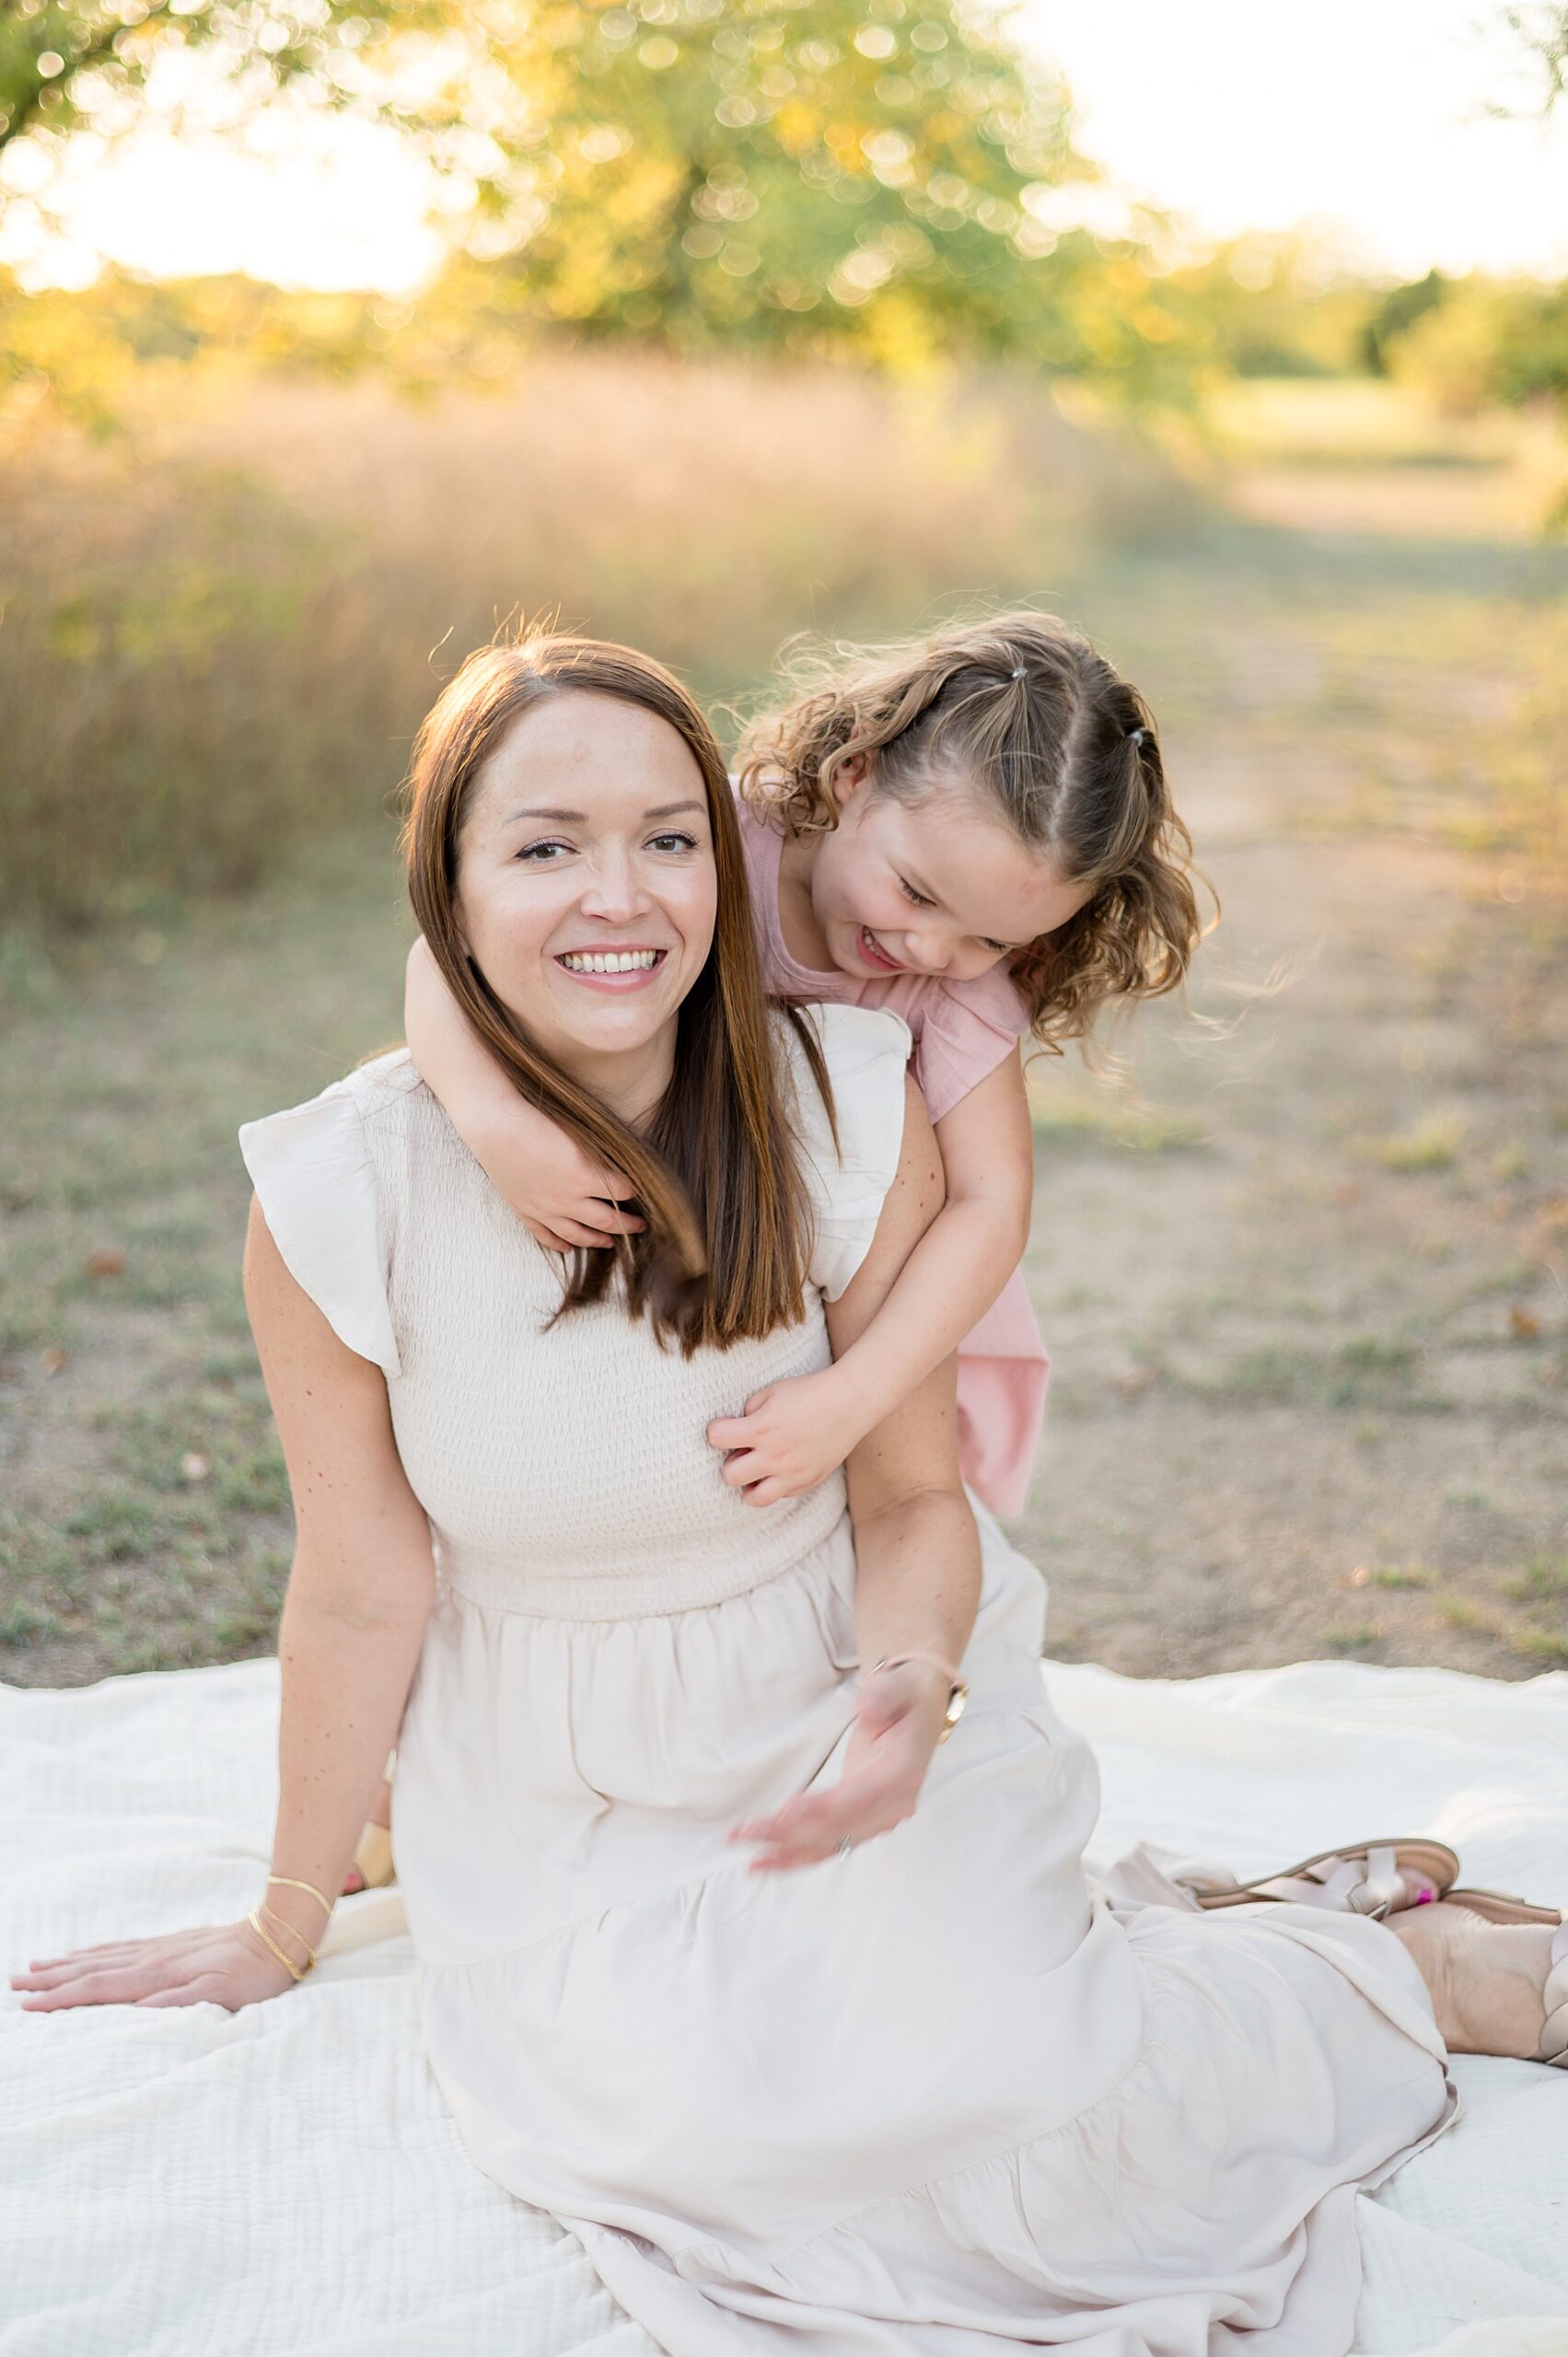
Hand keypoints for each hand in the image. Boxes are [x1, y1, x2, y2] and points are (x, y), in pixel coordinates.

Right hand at [10, 1916, 301, 2012]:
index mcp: (158, 1976)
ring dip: (67, 1963)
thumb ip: (180, 2002)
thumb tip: (139, 2009)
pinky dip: (95, 1951)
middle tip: (14, 1984)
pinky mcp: (170, 1943)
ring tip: (35, 1967)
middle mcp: (152, 1959)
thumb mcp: (221, 1995)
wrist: (277, 1933)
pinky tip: (83, 1953)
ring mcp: (159, 1948)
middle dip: (52, 1979)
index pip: (100, 1988)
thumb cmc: (252, 1974)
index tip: (29, 2004)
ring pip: (102, 1956)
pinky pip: (121, 1947)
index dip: (62, 1997)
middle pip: (91, 1969)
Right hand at [480, 1118, 645, 1256]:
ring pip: (578, 1234)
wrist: (494, 1127)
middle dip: (627, 1224)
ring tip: (611, 1243)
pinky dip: (559, 1244)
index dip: (634, 1191)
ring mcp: (545, 1210)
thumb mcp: (577, 1136)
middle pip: (606, 1220)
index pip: (621, 1190)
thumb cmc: (536, 1121)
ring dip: (598, 1240)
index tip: (640, 1191)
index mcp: (584, 1177)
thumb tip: (617, 1172)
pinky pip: (546, 1236)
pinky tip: (569, 1248)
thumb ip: (598, 1158)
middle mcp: (567, 1200)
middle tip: (640, 1226)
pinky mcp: (525, 1211)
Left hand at [707, 1368, 866, 1506]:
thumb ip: (749, 1411)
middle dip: (730, 1462)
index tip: (724, 1428)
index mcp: (761, 1428)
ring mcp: (792, 1473)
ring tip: (756, 1470)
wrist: (850, 1402)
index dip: (716, 1431)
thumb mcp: (772, 1392)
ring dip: (749, 1485)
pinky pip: (781, 1495)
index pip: (717, 1439)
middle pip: (730, 1476)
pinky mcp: (808, 1481)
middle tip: (742, 1452)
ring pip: (753, 1498)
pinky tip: (779, 1469)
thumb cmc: (809, 1392)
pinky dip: (775, 1485)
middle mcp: (774, 1455)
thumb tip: (738, 1429)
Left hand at [726, 1659, 947, 1870]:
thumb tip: (866, 1708)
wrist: (917, 1716)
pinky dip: (796, 1858)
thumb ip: (883, 1695)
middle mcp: (894, 1804)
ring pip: (830, 1843)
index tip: (787, 1811)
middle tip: (747, 1831)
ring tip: (749, 1862)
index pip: (862, 1796)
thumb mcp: (898, 1686)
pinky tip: (765, 1864)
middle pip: (839, 1826)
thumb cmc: (904, 1700)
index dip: (825, 1807)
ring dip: (787, 1852)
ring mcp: (879, 1819)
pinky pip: (828, 1846)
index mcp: (904, 1771)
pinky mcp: (862, 1824)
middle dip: (791, 1832)